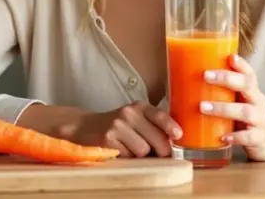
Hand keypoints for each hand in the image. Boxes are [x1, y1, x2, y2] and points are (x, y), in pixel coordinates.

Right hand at [62, 101, 182, 157]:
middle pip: (157, 139)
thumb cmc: (117, 125)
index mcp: (139, 106)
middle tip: (159, 153)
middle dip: (161, 151)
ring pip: (144, 150)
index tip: (178, 135)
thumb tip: (173, 142)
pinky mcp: (108, 139)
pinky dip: (128, 157)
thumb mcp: (135, 118)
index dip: (170, 126)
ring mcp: (117, 126)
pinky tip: (121, 150)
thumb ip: (152, 125)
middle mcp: (129, 113)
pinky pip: (129, 156)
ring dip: (142, 155)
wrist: (85, 127)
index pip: (159, 115)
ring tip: (133, 148)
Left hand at [201, 54, 264, 160]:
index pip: (249, 72)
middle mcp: (258, 101)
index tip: (230, 57)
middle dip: (227, 79)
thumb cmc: (244, 116)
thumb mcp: (237, 100)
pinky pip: (248, 137)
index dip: (241, 64)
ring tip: (203, 108)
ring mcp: (260, 120)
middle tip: (205, 75)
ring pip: (245, 111)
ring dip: (223, 108)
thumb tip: (186, 78)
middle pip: (248, 85)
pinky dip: (236, 137)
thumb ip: (221, 91)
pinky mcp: (259, 138)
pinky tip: (223, 137)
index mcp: (252, 90)